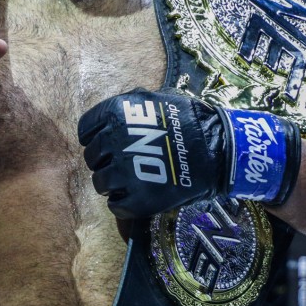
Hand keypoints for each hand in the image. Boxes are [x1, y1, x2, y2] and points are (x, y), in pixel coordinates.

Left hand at [77, 89, 301, 217]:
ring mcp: (124, 173)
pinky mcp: (137, 201)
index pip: (86, 131)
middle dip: (104, 160)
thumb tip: (110, 117)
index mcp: (115, 114)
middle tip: (124, 162)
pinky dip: (123, 203)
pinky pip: (115, 206)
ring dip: (112, 183)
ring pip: (100, 183)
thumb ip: (128, 106)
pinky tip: (138, 195)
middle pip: (91, 158)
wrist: (220, 148)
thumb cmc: (190, 118)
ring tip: (132, 180)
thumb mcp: (155, 99)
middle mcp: (114, 142)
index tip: (107, 143)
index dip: (95, 138)